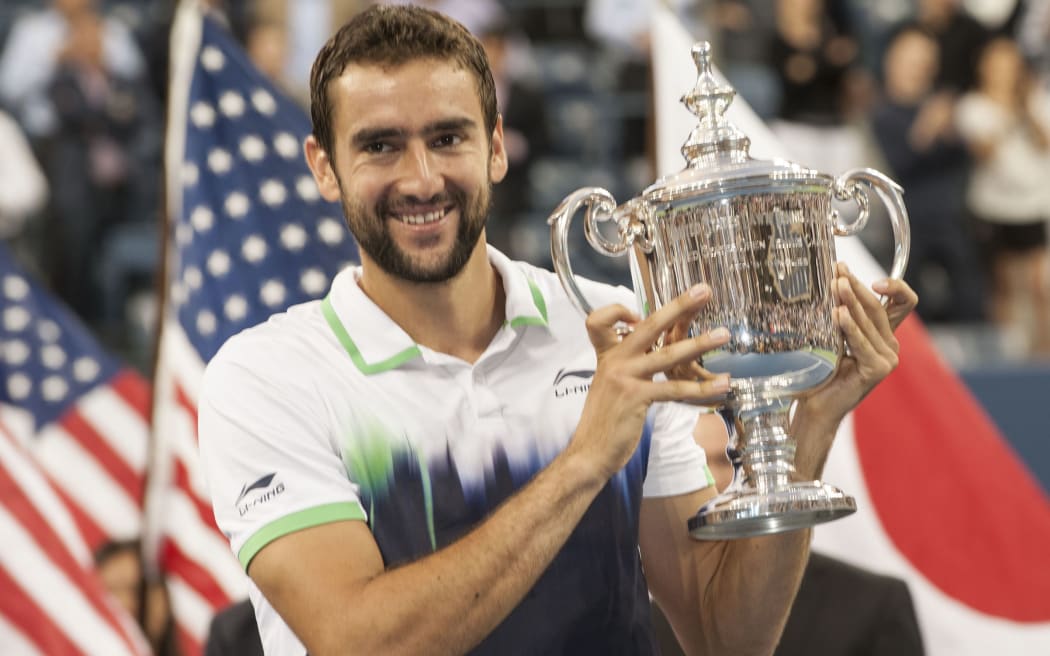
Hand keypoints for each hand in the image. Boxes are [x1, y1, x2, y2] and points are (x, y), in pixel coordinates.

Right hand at [569, 285, 731, 480]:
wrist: (590, 452)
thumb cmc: (604, 421)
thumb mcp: (610, 386)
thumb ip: (627, 367)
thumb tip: (649, 354)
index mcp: (607, 356)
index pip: (602, 319)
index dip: (619, 311)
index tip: (638, 314)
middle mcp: (615, 361)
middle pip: (649, 325)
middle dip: (678, 306)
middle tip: (702, 291)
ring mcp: (625, 377)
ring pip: (668, 354)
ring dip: (700, 343)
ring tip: (724, 334)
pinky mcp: (636, 397)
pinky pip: (675, 388)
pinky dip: (702, 388)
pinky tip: (722, 385)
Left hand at [798, 263, 917, 425]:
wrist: (817, 405)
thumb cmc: (822, 370)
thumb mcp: (833, 335)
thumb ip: (842, 314)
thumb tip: (834, 280)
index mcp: (883, 335)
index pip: (902, 302)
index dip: (894, 286)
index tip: (867, 275)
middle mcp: (890, 346)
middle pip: (878, 307)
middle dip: (857, 286)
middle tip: (838, 270)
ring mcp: (887, 359)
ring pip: (869, 321)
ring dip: (850, 301)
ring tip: (836, 285)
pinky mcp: (878, 370)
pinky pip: (861, 342)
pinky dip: (850, 327)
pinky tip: (838, 314)